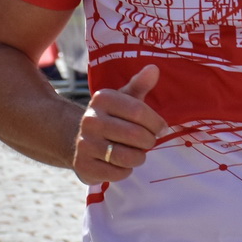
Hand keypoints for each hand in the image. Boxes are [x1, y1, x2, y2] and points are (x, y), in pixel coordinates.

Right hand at [73, 65, 164, 184]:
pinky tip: (121, 163)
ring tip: (136, 153)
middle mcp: (90, 120)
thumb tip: (154, 69)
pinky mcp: (83, 165)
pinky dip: (125, 170)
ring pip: (127, 157)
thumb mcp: (125, 99)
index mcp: (102, 99)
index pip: (139, 111)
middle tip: (148, 141)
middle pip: (135, 135)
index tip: (161, 128)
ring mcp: (84, 144)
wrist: (79, 140)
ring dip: (138, 157)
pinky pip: (117, 173)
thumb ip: (140, 85)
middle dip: (149, 141)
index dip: (156, 123)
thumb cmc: (113, 117)